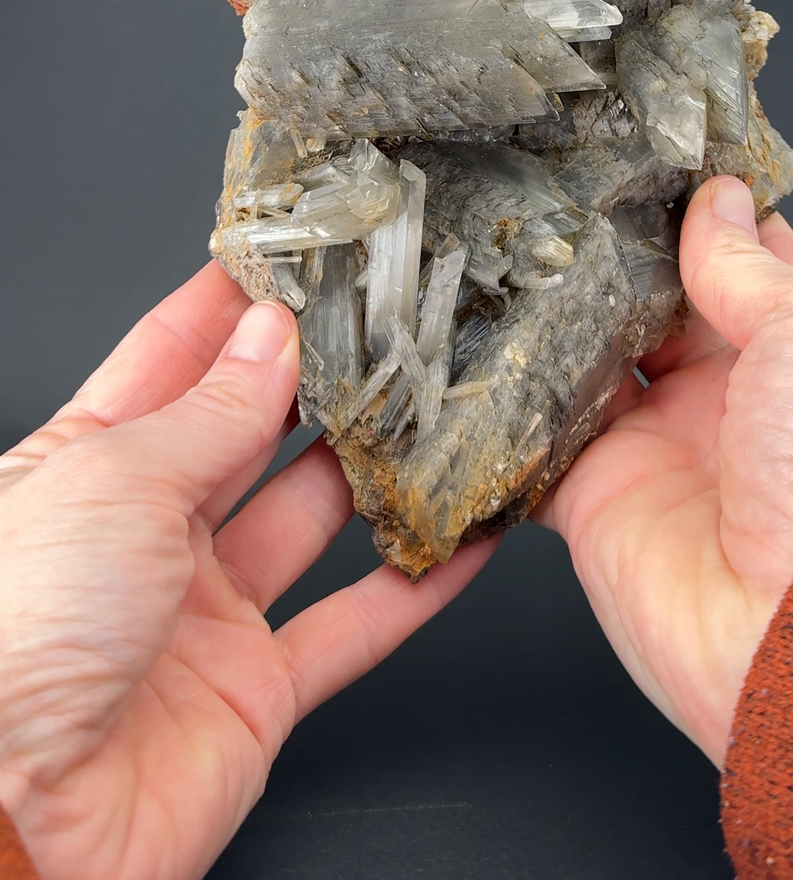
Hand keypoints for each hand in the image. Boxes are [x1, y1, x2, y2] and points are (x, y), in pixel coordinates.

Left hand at [0, 264, 494, 878]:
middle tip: (384, 317)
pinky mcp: (254, 690)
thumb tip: (272, 339)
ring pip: (310, 518)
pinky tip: (460, 541)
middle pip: (250, 432)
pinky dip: (414, 587)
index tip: (296, 257)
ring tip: (432, 405)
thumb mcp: (114, 483)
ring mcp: (203, 613)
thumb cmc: (13, 642)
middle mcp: (146, 534)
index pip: (171, 361)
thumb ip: (212, 414)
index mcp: (85, 467)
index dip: (234, 308)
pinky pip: (352, 626)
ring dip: (372, 468)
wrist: (12, 824)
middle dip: (315, 375)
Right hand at [539, 175, 792, 766]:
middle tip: (552, 193)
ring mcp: (657, 447)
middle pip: (648, 307)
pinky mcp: (594, 500)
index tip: (644, 157)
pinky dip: (503, 413)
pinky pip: (534, 447)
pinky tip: (473, 351)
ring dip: (550, 319)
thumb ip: (747, 266)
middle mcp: (725, 396)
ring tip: (504, 246)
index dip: (696, 210)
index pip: (737, 259)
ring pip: (584, 363)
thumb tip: (716, 203)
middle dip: (608, 256)